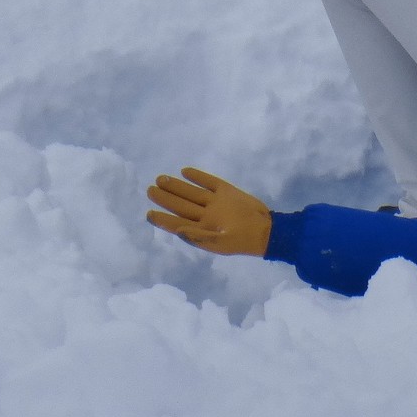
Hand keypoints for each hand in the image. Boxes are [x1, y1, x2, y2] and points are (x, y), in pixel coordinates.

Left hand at [146, 168, 271, 256]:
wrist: (267, 230)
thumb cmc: (243, 240)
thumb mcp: (220, 245)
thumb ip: (199, 238)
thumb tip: (177, 230)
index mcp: (201, 228)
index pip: (176, 222)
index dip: (162, 219)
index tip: (149, 213)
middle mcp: (205, 214)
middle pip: (181, 205)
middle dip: (165, 198)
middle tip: (150, 189)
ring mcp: (215, 202)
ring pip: (191, 193)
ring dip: (176, 186)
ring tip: (161, 179)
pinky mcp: (227, 191)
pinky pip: (209, 182)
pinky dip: (198, 176)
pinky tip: (185, 171)